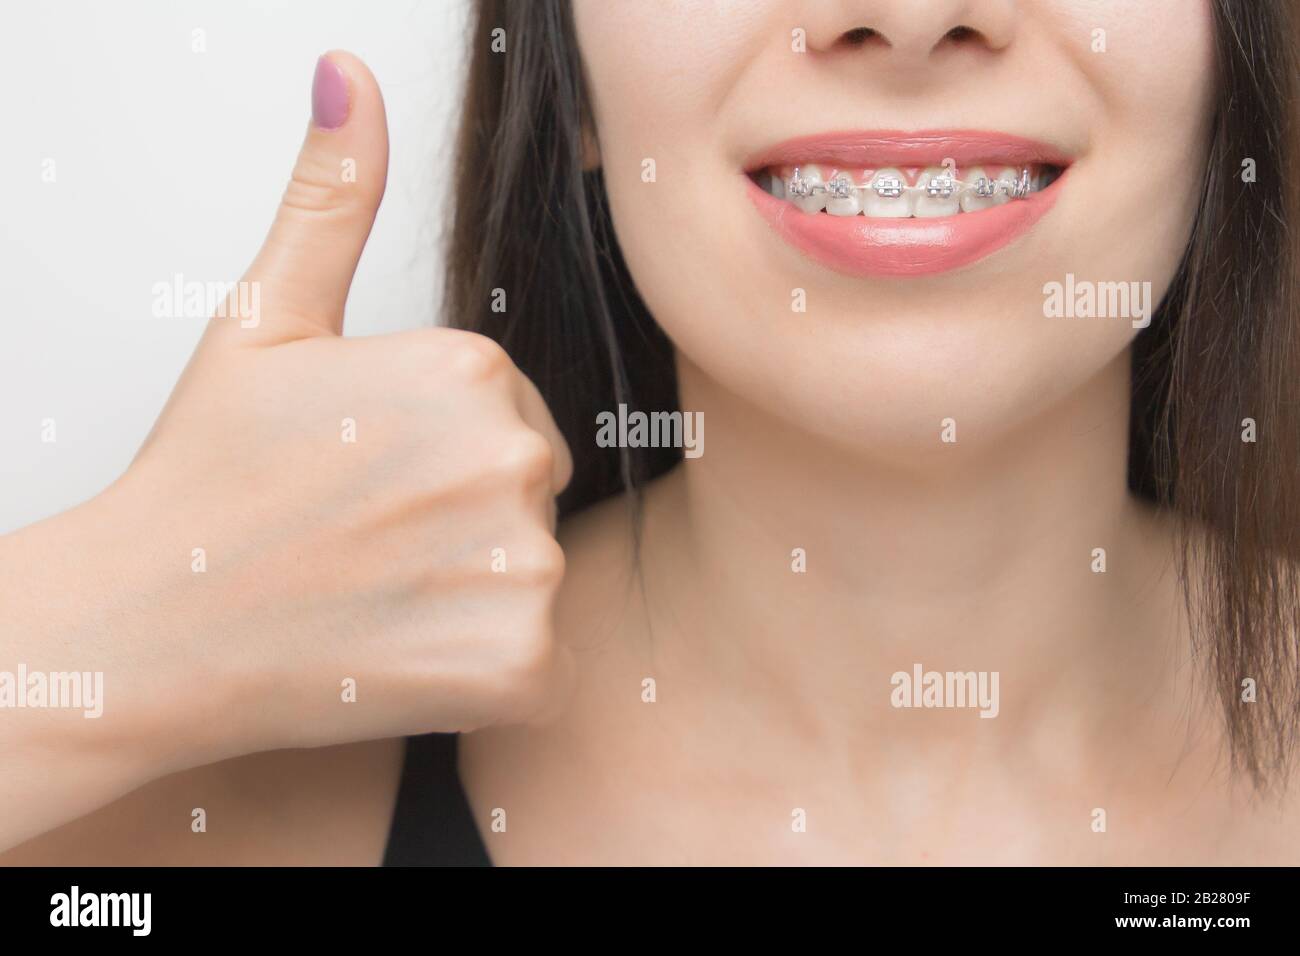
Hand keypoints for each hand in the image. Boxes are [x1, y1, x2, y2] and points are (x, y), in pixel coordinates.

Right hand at [106, 52, 575, 761]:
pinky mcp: (517, 666)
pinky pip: (536, 668)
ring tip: (374, 600)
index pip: (508, 415)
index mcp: (469, 367)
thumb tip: (349, 78)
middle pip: (528, 492)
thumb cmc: (206, 478)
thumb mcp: (265, 321)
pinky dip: (480, 676)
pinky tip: (399, 658)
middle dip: (463, 521)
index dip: (432, 457)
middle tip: (364, 543)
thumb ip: (331, 201)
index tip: (362, 481)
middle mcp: (510, 457)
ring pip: (533, 579)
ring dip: (469, 600)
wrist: (147, 629)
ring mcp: (519, 567)